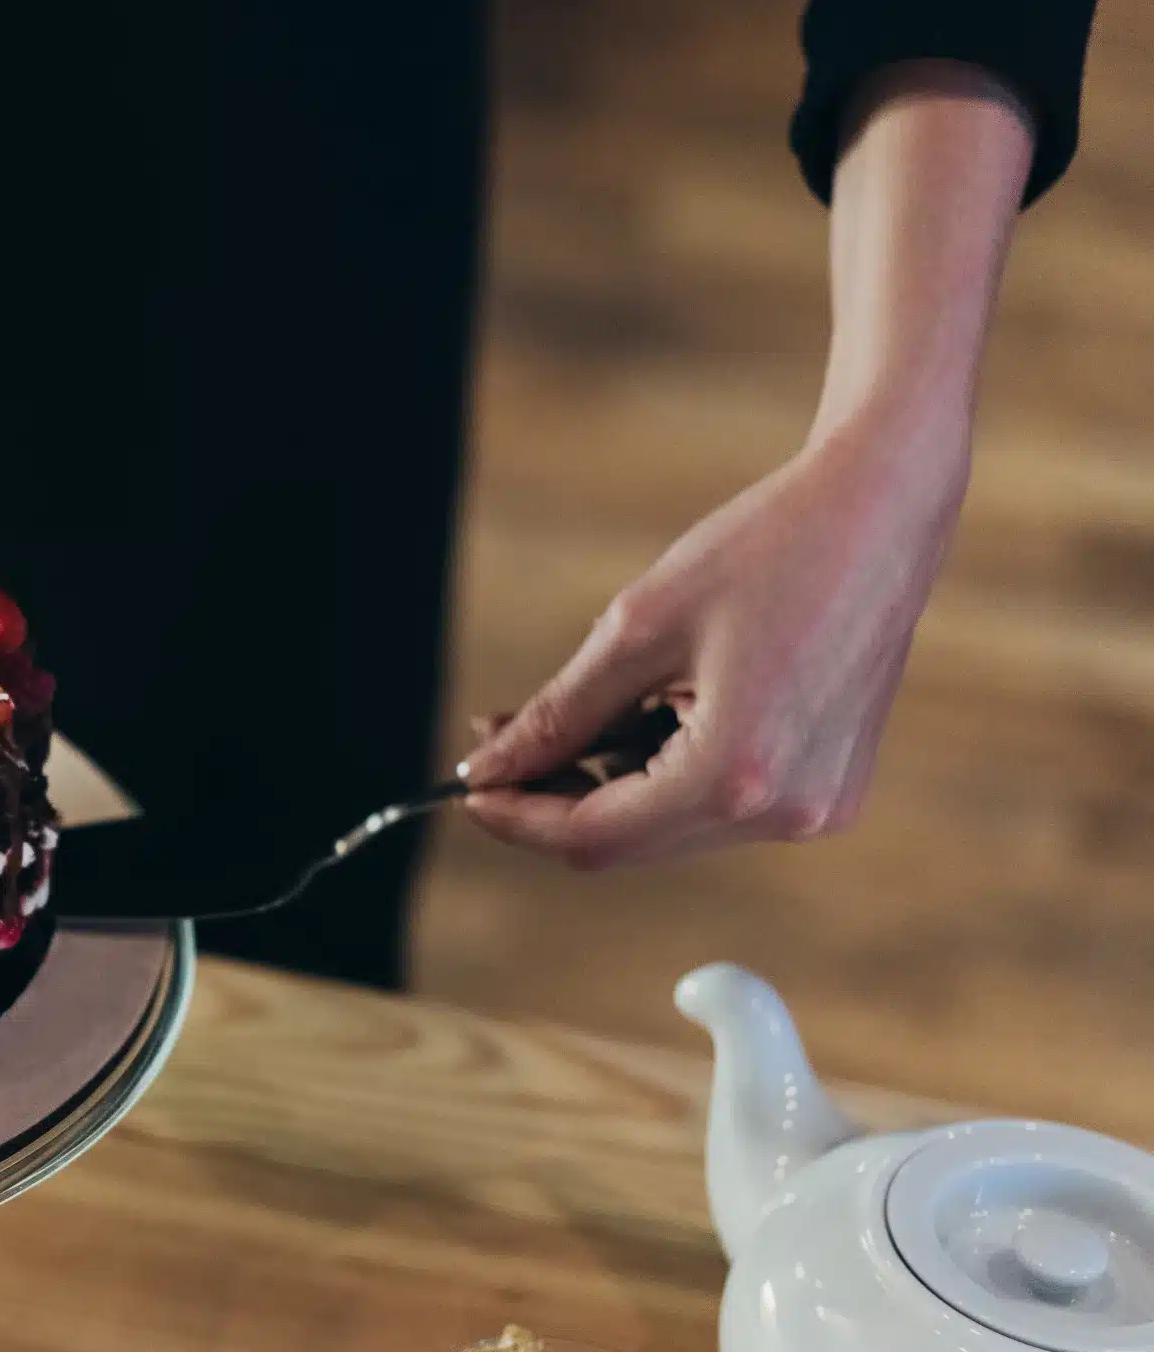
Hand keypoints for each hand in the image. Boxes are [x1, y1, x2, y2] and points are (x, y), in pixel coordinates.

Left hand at [458, 411, 966, 868]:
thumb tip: (486, 771)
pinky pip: (717, 805)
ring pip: (668, 827)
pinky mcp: (830, 790)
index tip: (467, 786)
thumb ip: (558, 714)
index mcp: (736, 775)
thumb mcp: (638, 628)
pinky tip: (651, 709)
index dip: (517, 818)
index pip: (592, 837)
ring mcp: (817, 808)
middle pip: (627, 842)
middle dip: (554, 796)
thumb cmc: (764, 550)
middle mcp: (786, 812)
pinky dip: (665, 771)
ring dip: (607, 781)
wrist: (885, 508)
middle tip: (499, 739)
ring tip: (580, 710)